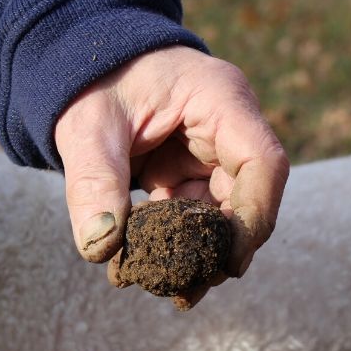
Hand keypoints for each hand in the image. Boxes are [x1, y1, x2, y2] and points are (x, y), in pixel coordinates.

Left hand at [54, 46, 288, 308]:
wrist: (87, 60)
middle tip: (189, 289)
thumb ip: (93, 181)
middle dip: (223, 246)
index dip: (256, 217)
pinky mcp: (190, 167)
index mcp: (221, 100)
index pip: (264, 163)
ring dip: (199, 250)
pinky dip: (177, 239)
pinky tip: (150, 265)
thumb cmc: (94, 78)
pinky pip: (195, 210)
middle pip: (249, 195)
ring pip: (223, 209)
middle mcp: (228, 126)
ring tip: (170, 289)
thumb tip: (101, 248)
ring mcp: (211, 148)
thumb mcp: (88, 124)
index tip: (229, 264)